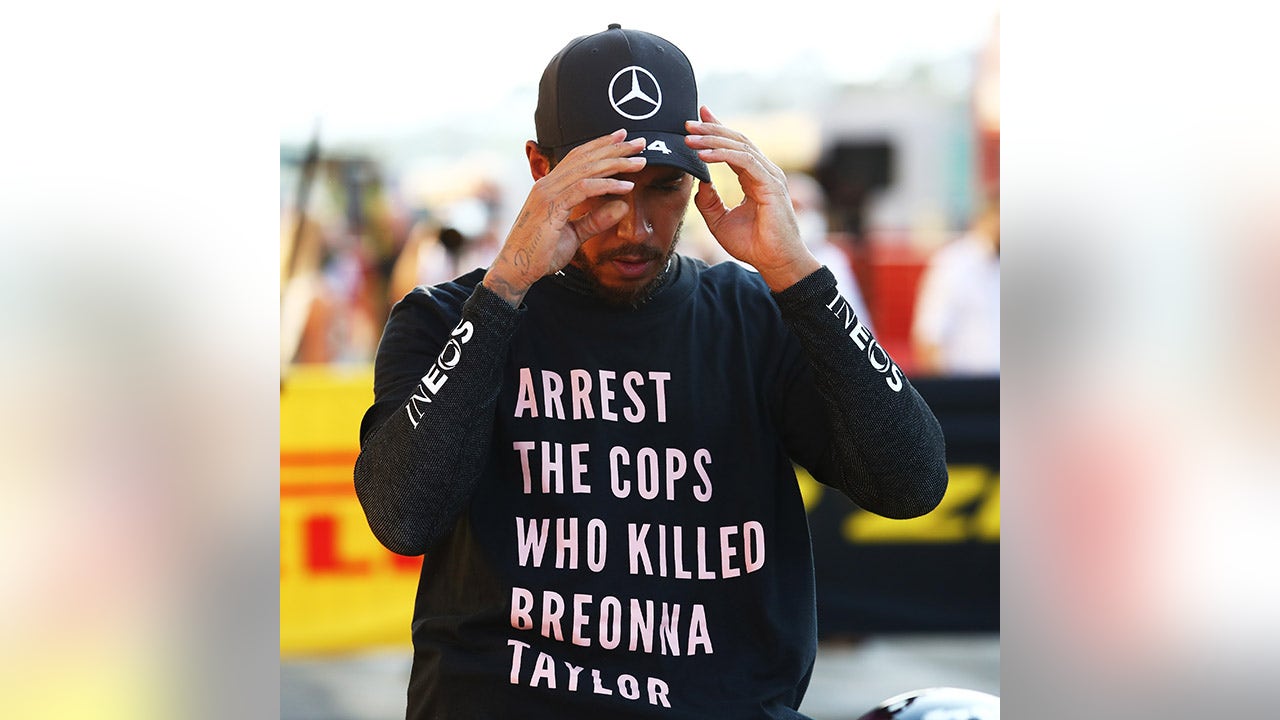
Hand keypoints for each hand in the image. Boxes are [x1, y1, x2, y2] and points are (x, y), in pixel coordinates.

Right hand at [483, 130, 647, 305]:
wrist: (516, 272)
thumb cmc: (541, 254)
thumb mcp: (575, 235)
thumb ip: (595, 220)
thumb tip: (622, 206)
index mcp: (550, 187)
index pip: (578, 158)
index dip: (601, 145)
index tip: (623, 139)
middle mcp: (547, 185)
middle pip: (585, 158)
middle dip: (614, 148)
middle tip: (640, 143)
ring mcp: (547, 194)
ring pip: (586, 169)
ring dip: (615, 163)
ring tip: (639, 162)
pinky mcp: (551, 207)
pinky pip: (583, 189)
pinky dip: (607, 185)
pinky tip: (627, 186)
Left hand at [685, 106, 820, 291]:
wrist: (775, 262)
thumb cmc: (753, 245)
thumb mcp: (720, 221)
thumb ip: (709, 202)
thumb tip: (699, 183)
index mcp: (755, 177)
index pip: (735, 147)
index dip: (717, 130)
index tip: (697, 119)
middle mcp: (764, 172)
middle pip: (737, 140)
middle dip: (711, 129)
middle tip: (688, 123)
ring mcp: (770, 176)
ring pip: (739, 146)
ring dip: (712, 140)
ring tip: (689, 138)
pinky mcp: (770, 184)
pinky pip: (744, 161)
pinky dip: (722, 155)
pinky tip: (703, 155)